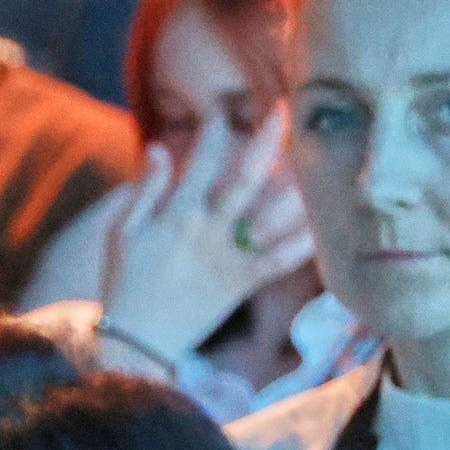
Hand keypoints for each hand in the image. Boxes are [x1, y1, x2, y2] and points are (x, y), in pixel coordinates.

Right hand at [99, 107, 316, 368]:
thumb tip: (161, 147)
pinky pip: (282, 258)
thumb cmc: (124, 283)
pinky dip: (305, 239)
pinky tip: (327, 217)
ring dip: (297, 183)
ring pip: (272, 215)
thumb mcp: (122, 233)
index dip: (214, 131)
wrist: (136, 341)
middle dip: (266, 139)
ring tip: (317, 154)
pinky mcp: (243, 283)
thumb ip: (145, 189)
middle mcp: (208, 231)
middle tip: (285, 108)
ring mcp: (230, 257)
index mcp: (176, 215)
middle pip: (246, 178)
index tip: (223, 111)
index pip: (201, 162)